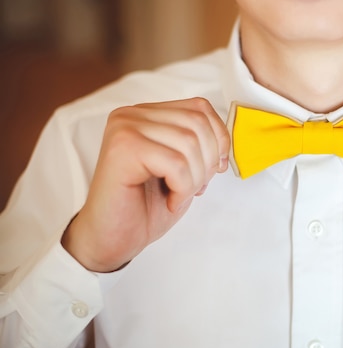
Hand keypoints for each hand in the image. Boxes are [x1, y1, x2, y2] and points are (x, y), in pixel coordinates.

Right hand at [62, 97, 229, 271]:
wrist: (111, 240)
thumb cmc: (144, 207)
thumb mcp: (183, 168)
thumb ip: (200, 145)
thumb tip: (225, 140)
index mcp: (146, 114)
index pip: (200, 108)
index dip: (219, 139)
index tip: (214, 168)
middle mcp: (131, 115)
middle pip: (197, 123)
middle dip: (207, 162)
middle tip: (193, 187)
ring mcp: (124, 129)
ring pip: (189, 143)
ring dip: (194, 178)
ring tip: (178, 195)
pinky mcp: (122, 149)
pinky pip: (175, 163)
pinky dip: (182, 188)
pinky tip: (169, 200)